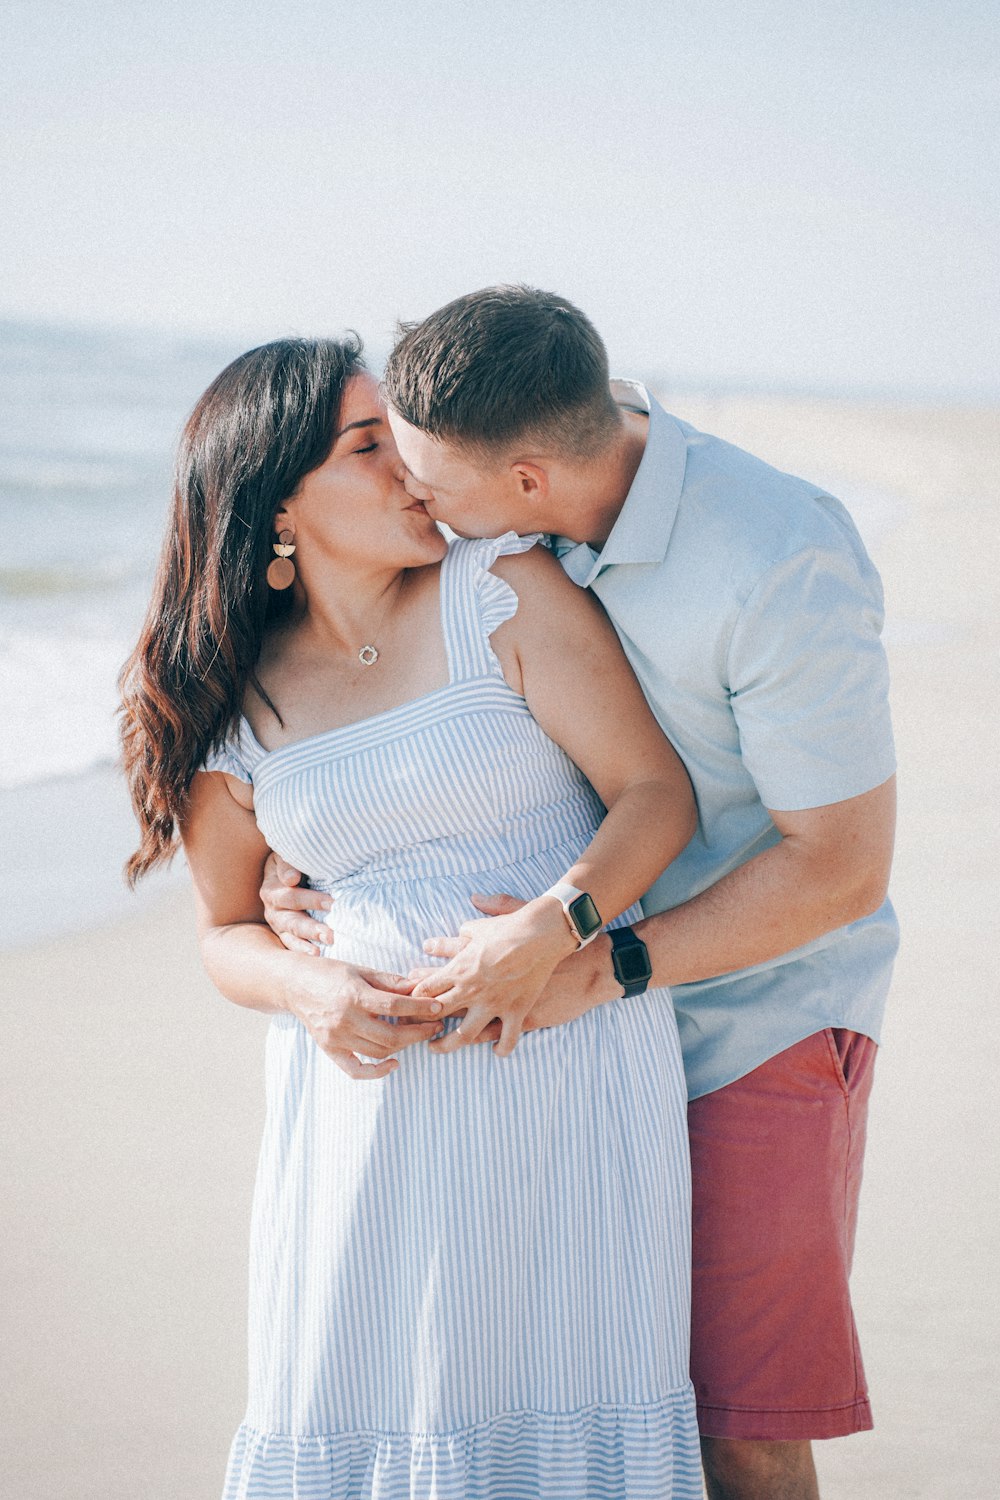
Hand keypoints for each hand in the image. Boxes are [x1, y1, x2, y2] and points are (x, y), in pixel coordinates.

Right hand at [260, 851, 334, 953]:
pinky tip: (317, 956)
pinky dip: (303, 951)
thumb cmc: (290, 862)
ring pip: (291, 936)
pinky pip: (292, 946)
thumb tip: (291, 879)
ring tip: (321, 952)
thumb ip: (287, 864)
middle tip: (331, 935)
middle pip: (292, 921)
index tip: (332, 903)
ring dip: (307, 944)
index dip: (312, 899)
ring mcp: (278, 924)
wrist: (284, 871)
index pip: (292, 896)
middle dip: (312, 929)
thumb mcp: (284, 856)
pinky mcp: (284, 934)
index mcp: (271, 889)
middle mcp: (272, 909)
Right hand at [289, 959, 443, 1079]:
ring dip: (403, 1046)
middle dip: (418, 1032)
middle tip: (434, 1025)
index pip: (395, 1005)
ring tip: (417, 1035)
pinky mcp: (329, 1049)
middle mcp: (345, 1020)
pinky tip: (393, 1063)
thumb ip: (389, 981)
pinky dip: (376, 1072)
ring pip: (378, 1051)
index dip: (420, 1007)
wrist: (293, 984)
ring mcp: (336, 1038)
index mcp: (354, 995)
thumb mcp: (360, 970)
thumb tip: (417, 987)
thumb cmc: (328, 972)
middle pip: (390, 1035)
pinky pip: (356, 1070)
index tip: (437, 1007)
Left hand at [411, 892, 578, 1056]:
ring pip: (464, 1035)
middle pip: (437, 1013)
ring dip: (448, 1045)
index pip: (426, 988)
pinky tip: (496, 1051)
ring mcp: (494, 1004)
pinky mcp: (517, 1011)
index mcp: (460, 968)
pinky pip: (507, 1039)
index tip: (408, 1003)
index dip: (414, 997)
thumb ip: (469, 926)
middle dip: (420, 1023)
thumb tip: (468, 910)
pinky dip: (500, 1048)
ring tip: (438, 1048)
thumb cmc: (513, 925)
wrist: (544, 934)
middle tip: (412, 1029)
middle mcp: (472, 990)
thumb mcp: (483, 924)